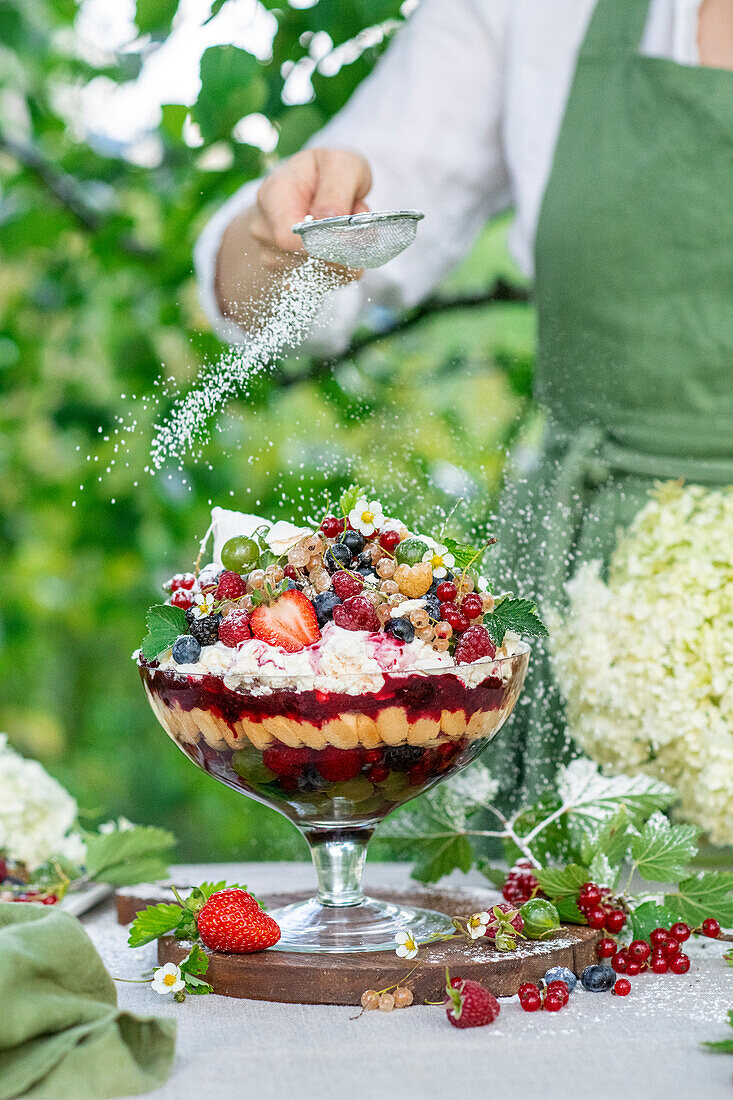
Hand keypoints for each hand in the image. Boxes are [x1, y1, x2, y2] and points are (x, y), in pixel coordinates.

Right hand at [216, 147, 371, 328]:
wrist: (314, 188)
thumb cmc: (327, 173)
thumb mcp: (341, 164)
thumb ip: (337, 188)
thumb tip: (329, 219)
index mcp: (272, 196)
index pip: (287, 238)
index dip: (322, 240)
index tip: (346, 224)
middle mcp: (264, 231)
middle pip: (307, 260)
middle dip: (343, 243)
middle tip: (352, 214)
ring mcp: (274, 258)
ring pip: (322, 274)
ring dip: (346, 254)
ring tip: (342, 226)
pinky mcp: (292, 277)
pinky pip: (328, 282)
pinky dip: (344, 266)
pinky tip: (338, 244)